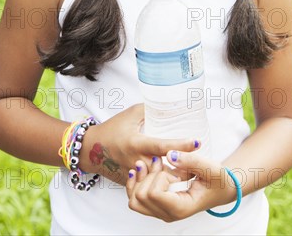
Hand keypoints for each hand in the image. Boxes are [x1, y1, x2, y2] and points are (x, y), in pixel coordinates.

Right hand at [79, 104, 197, 185]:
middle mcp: (135, 160)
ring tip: (191, 173)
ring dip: (173, 178)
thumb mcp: (131, 114)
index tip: (197, 142)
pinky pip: (148, 185)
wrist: (90, 149)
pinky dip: (160, 183)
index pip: (163, 146)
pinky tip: (173, 181)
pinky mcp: (130, 183)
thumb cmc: (112, 128)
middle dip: (182, 169)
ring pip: (157, 181)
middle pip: (164, 169)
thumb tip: (169, 105)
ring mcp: (133, 174)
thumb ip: (149, 110)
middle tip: (201, 163)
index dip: (180, 145)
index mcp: (136, 143)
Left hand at [126, 150, 236, 221]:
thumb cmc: (218, 179)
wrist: (221, 188)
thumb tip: (169, 155)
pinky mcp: (157, 206)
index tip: (173, 169)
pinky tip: (143, 170)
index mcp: (182, 208)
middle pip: (141, 196)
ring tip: (153, 165)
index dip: (160, 177)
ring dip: (140, 179)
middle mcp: (169, 214)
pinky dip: (136, 184)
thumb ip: (190, 160)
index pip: (154, 194)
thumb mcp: (209, 167)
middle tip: (162, 162)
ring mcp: (161, 212)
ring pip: (134, 200)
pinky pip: (135, 199)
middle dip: (149, 175)